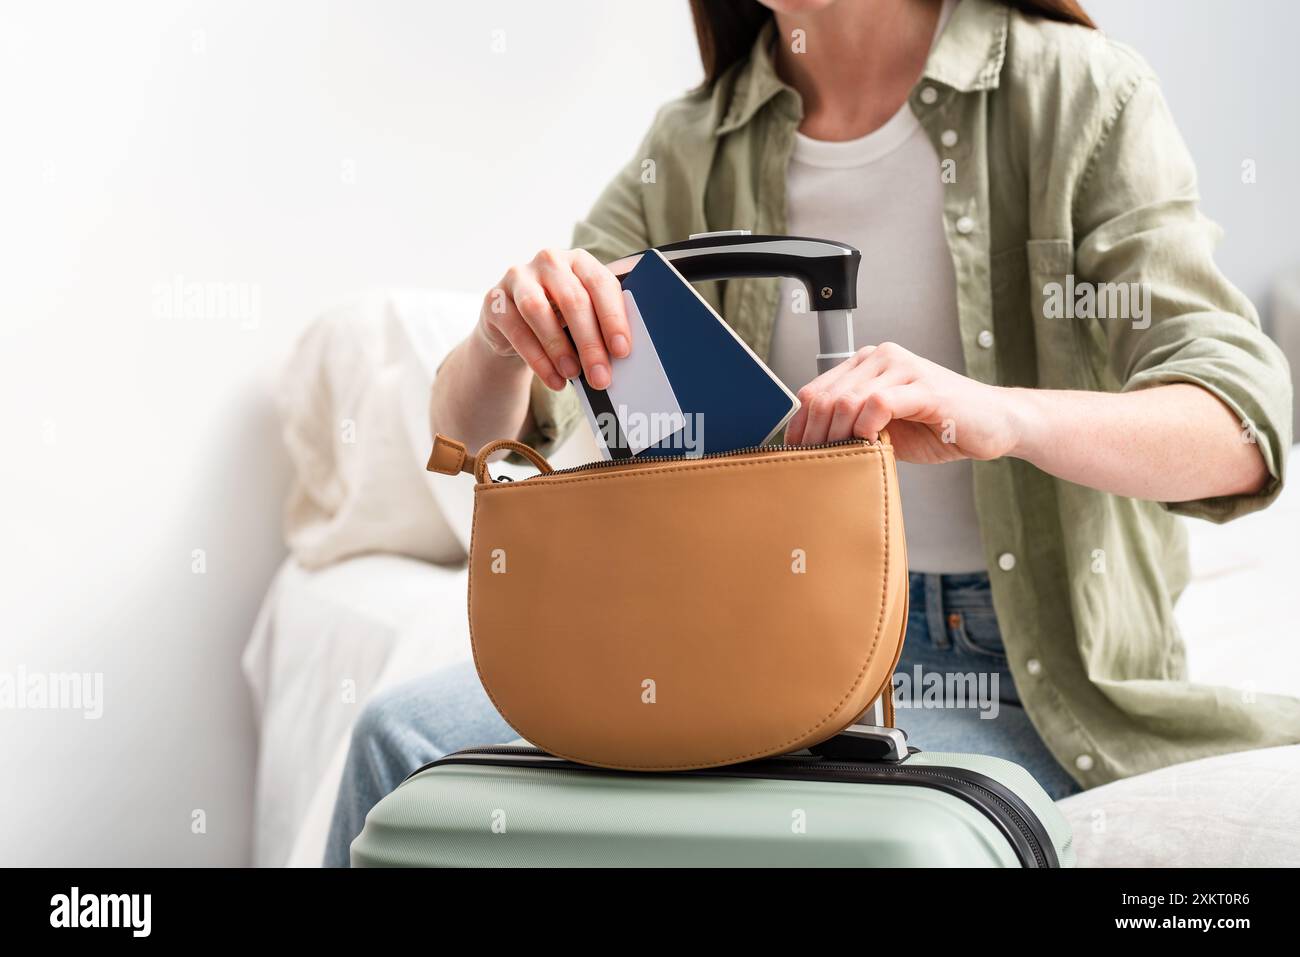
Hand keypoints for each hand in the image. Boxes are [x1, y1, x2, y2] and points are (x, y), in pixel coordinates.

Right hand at [477, 248, 629, 391]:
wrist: (514, 325)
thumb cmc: (560, 318)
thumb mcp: (583, 316)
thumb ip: (602, 325)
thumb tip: (622, 355)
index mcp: (579, 260)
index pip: (600, 284)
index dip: (613, 319)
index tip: (622, 351)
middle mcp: (548, 261)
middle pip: (572, 300)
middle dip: (590, 343)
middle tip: (601, 376)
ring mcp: (518, 277)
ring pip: (538, 310)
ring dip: (559, 348)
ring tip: (573, 375)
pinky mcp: (495, 300)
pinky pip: (516, 330)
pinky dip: (537, 359)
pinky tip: (554, 379)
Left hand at [782, 342, 1017, 463]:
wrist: (994, 424)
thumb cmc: (940, 426)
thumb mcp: (885, 427)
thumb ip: (853, 426)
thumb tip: (814, 448)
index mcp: (868, 364)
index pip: (816, 391)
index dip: (799, 426)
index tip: (795, 455)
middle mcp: (882, 358)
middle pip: (826, 396)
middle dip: (814, 436)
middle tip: (816, 464)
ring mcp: (904, 369)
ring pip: (847, 400)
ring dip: (838, 435)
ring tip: (842, 458)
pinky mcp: (924, 387)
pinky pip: (878, 404)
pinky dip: (866, 429)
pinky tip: (871, 446)